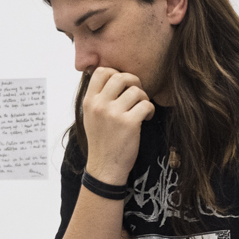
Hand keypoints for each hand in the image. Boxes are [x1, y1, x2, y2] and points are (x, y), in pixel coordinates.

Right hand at [80, 66, 154, 185]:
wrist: (104, 167)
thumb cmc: (101, 141)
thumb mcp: (91, 116)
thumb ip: (98, 97)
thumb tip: (113, 77)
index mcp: (89, 101)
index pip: (101, 71)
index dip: (116, 73)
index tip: (123, 86)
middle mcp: (99, 104)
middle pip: (121, 76)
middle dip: (134, 82)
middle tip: (138, 94)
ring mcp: (114, 114)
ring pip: (136, 90)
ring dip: (144, 98)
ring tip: (141, 109)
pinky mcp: (129, 123)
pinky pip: (146, 105)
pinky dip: (150, 110)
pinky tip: (146, 118)